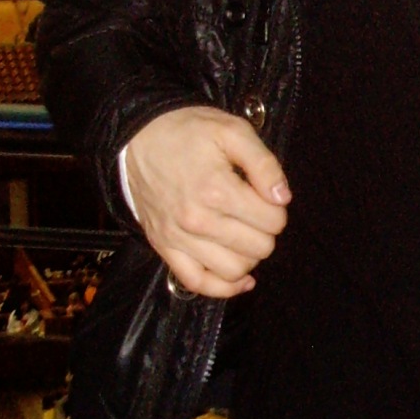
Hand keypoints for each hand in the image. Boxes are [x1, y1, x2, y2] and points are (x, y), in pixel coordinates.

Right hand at [124, 106, 290, 298]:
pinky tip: (241, 278)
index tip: (266, 196)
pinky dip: (224, 287)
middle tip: (256, 213)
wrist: (137, 137)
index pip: (273, 221)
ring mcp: (178, 238)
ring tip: (245, 235)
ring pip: (234, 270)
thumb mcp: (232, 131)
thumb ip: (264, 164)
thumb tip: (282, 198)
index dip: (277, 209)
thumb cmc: (187, 131)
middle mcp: (197, 220)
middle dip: (266, 232)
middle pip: (259, 248)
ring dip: (249, 257)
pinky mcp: (164, 247)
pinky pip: (198, 283)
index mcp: (217, 190)